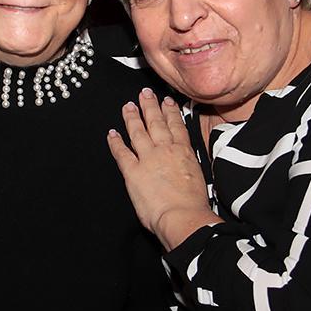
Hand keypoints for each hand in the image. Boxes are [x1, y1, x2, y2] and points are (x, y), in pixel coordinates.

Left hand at [107, 88, 220, 250]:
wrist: (183, 217)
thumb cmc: (194, 205)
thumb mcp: (199, 178)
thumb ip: (189, 168)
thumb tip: (187, 168)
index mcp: (184, 153)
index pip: (176, 126)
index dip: (170, 112)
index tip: (167, 101)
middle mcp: (166, 151)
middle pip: (156, 123)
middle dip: (150, 106)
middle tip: (144, 93)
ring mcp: (148, 159)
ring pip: (138, 132)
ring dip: (132, 117)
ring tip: (128, 106)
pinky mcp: (133, 172)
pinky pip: (122, 153)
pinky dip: (116, 142)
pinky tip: (111, 133)